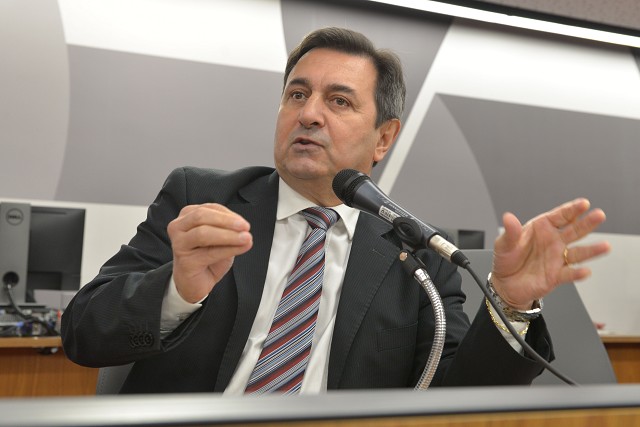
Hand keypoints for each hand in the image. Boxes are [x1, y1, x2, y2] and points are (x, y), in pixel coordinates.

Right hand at [167, 203, 252, 302]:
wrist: (195, 282)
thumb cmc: (206, 257)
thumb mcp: (221, 239)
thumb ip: (229, 230)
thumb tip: (244, 230)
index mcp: (188, 215)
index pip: (210, 208)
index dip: (229, 215)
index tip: (244, 224)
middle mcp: (179, 226)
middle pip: (202, 216)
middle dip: (227, 221)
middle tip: (245, 227)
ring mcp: (179, 243)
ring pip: (203, 233)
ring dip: (228, 235)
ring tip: (245, 238)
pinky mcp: (184, 261)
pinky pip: (209, 253)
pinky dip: (228, 250)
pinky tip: (240, 249)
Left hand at [491, 198, 609, 310]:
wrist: (505, 284)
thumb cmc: (507, 259)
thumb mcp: (503, 244)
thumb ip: (510, 232)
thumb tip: (508, 218)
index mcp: (542, 228)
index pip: (560, 216)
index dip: (572, 209)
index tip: (583, 204)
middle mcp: (554, 241)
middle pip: (574, 230)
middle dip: (587, 223)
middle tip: (599, 215)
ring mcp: (557, 258)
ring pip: (578, 252)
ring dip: (592, 249)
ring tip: (604, 246)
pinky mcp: (556, 276)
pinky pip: (569, 274)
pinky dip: (577, 273)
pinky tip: (584, 271)